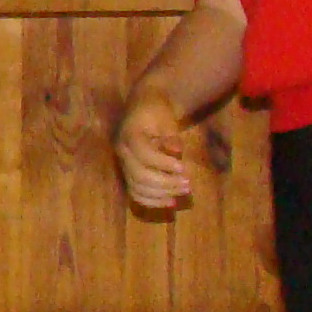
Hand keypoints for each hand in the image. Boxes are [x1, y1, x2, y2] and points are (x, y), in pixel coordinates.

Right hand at [115, 86, 195, 212]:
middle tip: (188, 184)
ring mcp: (124, 165)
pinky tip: (170, 201)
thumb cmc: (157, 112)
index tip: (184, 168)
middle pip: (140, 176)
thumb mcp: (167, 119)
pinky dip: (152, 201)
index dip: (164, 164)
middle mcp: (123, 153)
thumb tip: (176, 152)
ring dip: (162, 194)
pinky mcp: (128, 174)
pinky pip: (136, 193)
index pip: (144, 155)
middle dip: (166, 183)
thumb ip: (171, 136)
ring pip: (138, 188)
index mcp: (130, 136)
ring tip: (183, 192)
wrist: (143, 109)